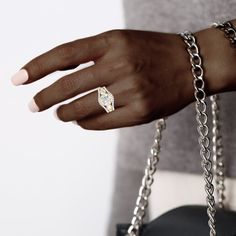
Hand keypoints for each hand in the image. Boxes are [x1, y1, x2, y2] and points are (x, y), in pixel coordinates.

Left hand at [11, 28, 233, 129]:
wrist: (193, 64)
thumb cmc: (155, 52)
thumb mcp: (122, 42)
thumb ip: (94, 57)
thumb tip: (64, 78)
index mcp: (113, 41)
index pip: (65, 53)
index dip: (37, 66)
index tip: (17, 79)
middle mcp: (120, 64)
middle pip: (69, 85)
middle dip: (45, 98)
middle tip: (33, 105)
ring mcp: (131, 90)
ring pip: (84, 108)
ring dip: (66, 113)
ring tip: (60, 114)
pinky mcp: (141, 112)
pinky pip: (102, 122)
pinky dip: (86, 123)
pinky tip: (82, 121)